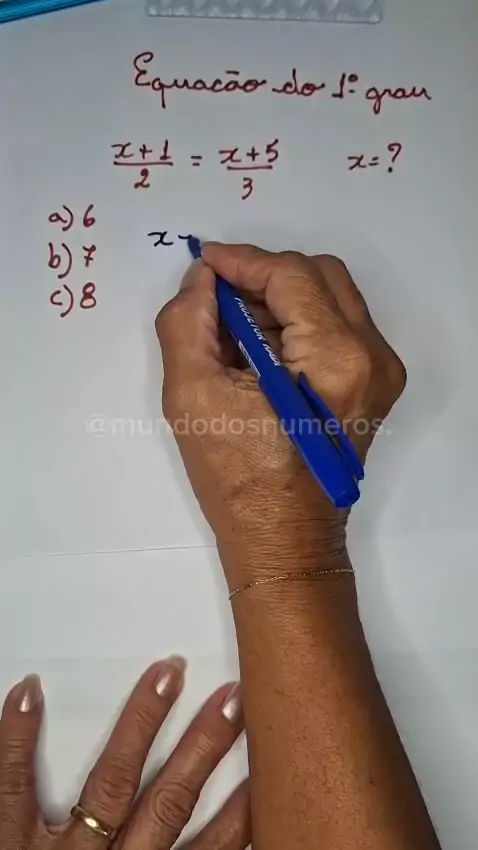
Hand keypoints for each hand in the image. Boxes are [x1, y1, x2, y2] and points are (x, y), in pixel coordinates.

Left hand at [0, 660, 248, 849]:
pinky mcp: (6, 839)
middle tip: (234, 699)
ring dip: (141, 725)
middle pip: (167, 803)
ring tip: (168, 675)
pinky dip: (18, 737)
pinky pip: (10, 785)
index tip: (263, 771)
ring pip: (109, 782)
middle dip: (203, 749)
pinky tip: (29, 692)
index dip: (237, 814)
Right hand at [156, 243, 405, 585]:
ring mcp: (380, 371)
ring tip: (232, 325)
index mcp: (336, 358)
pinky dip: (297, 322)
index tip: (203, 261)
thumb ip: (188, 323)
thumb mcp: (192, 396)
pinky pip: (337, 326)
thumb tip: (202, 280)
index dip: (242, 261)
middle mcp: (372, 357)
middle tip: (217, 293)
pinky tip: (258, 347)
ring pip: (330, 297)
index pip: (291, 275)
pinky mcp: (374, 384)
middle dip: (264, 275)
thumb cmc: (238, 479)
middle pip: (319, 276)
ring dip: (280, 298)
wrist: (284, 540)